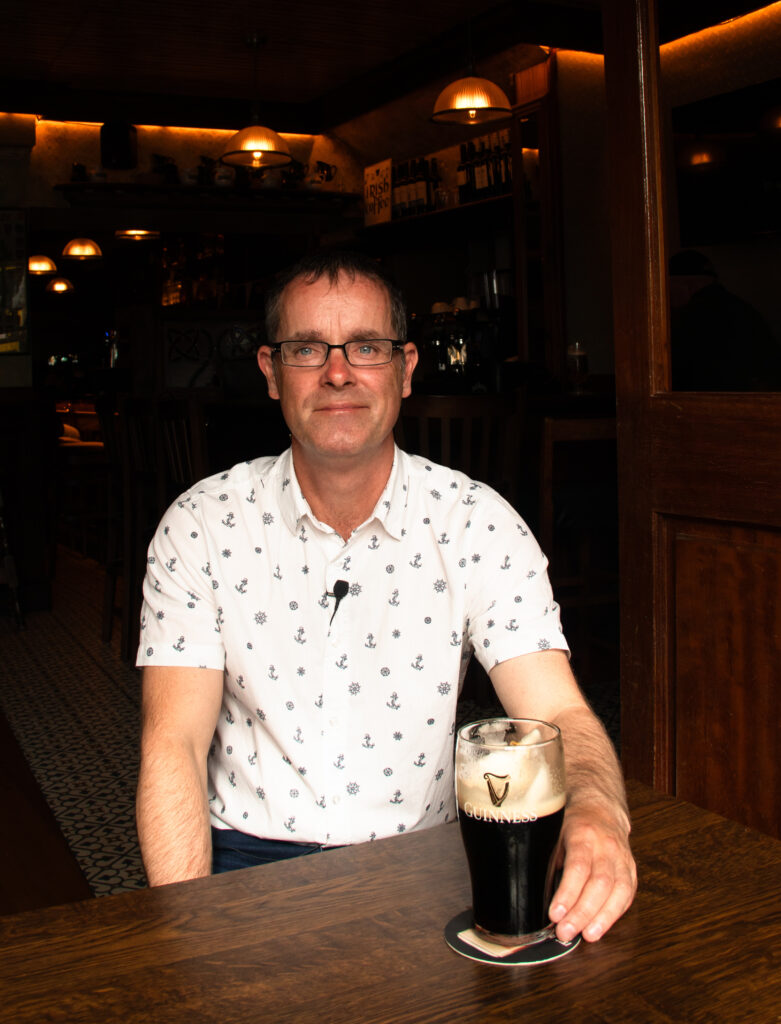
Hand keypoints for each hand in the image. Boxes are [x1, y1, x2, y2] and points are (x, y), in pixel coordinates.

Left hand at [548, 802, 636, 942]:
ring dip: (602, 918)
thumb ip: (552, 861)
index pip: (578, 868)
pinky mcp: (631, 869)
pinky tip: (603, 925)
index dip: (567, 894)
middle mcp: (606, 846)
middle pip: (599, 884)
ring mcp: (622, 857)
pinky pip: (627, 894)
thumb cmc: (574, 822)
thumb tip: (538, 896)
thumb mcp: (556, 833)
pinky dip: (615, 913)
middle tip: (566, 932)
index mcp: (583, 833)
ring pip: (618, 891)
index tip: (555, 914)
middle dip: (582, 913)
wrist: (602, 808)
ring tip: (587, 936)